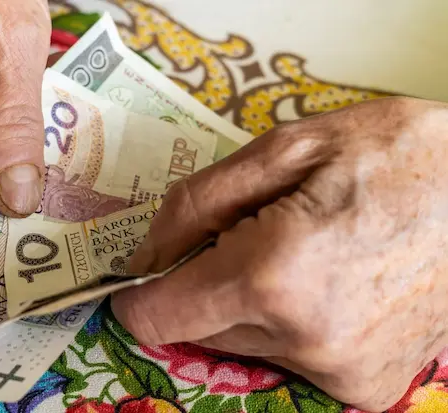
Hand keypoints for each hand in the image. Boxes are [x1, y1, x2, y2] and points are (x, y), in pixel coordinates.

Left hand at [111, 97, 447, 410]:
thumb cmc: (396, 154)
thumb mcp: (284, 149)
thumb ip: (194, 205)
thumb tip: (143, 255)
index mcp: (272, 277)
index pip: (154, 316)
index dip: (140, 291)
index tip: (149, 269)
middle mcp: (304, 340)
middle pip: (198, 327)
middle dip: (206, 283)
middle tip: (253, 234)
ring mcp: (341, 371)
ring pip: (245, 343)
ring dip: (252, 303)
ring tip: (305, 253)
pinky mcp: (367, 385)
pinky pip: (292, 358)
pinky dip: (293, 323)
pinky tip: (333, 281)